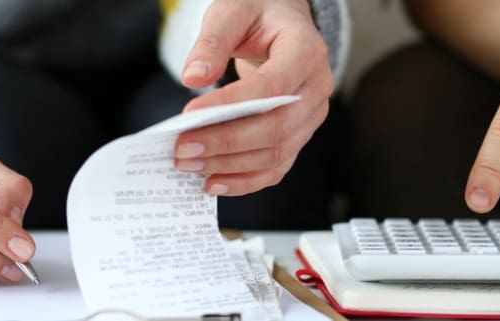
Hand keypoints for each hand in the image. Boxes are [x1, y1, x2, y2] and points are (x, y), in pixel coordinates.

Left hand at [172, 0, 333, 195]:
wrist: (283, 24)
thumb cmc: (260, 14)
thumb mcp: (233, 11)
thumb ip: (212, 41)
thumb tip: (193, 77)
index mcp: (306, 52)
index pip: (272, 88)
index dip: (233, 106)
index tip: (191, 115)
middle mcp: (316, 88)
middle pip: (276, 128)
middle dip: (226, 143)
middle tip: (183, 149)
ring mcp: (310, 116)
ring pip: (276, 153)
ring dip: (229, 165)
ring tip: (189, 165)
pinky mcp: (298, 135)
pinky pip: (276, 167)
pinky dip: (245, 180)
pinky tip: (213, 183)